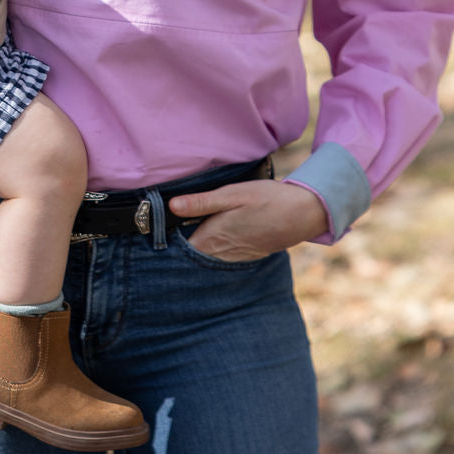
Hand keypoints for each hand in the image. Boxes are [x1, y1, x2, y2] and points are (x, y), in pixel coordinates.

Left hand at [168, 179, 328, 260]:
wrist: (303, 214)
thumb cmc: (266, 200)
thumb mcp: (232, 195)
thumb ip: (201, 203)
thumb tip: (171, 205)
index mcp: (212, 239)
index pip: (179, 249)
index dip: (165, 241)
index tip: (151, 231)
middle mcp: (220, 254)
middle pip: (191, 255)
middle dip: (177, 247)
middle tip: (161, 232)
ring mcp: (234, 258)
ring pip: (206, 257)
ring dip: (195, 249)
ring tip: (181, 233)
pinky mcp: (245, 255)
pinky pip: (221, 257)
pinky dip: (212, 250)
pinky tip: (211, 236)